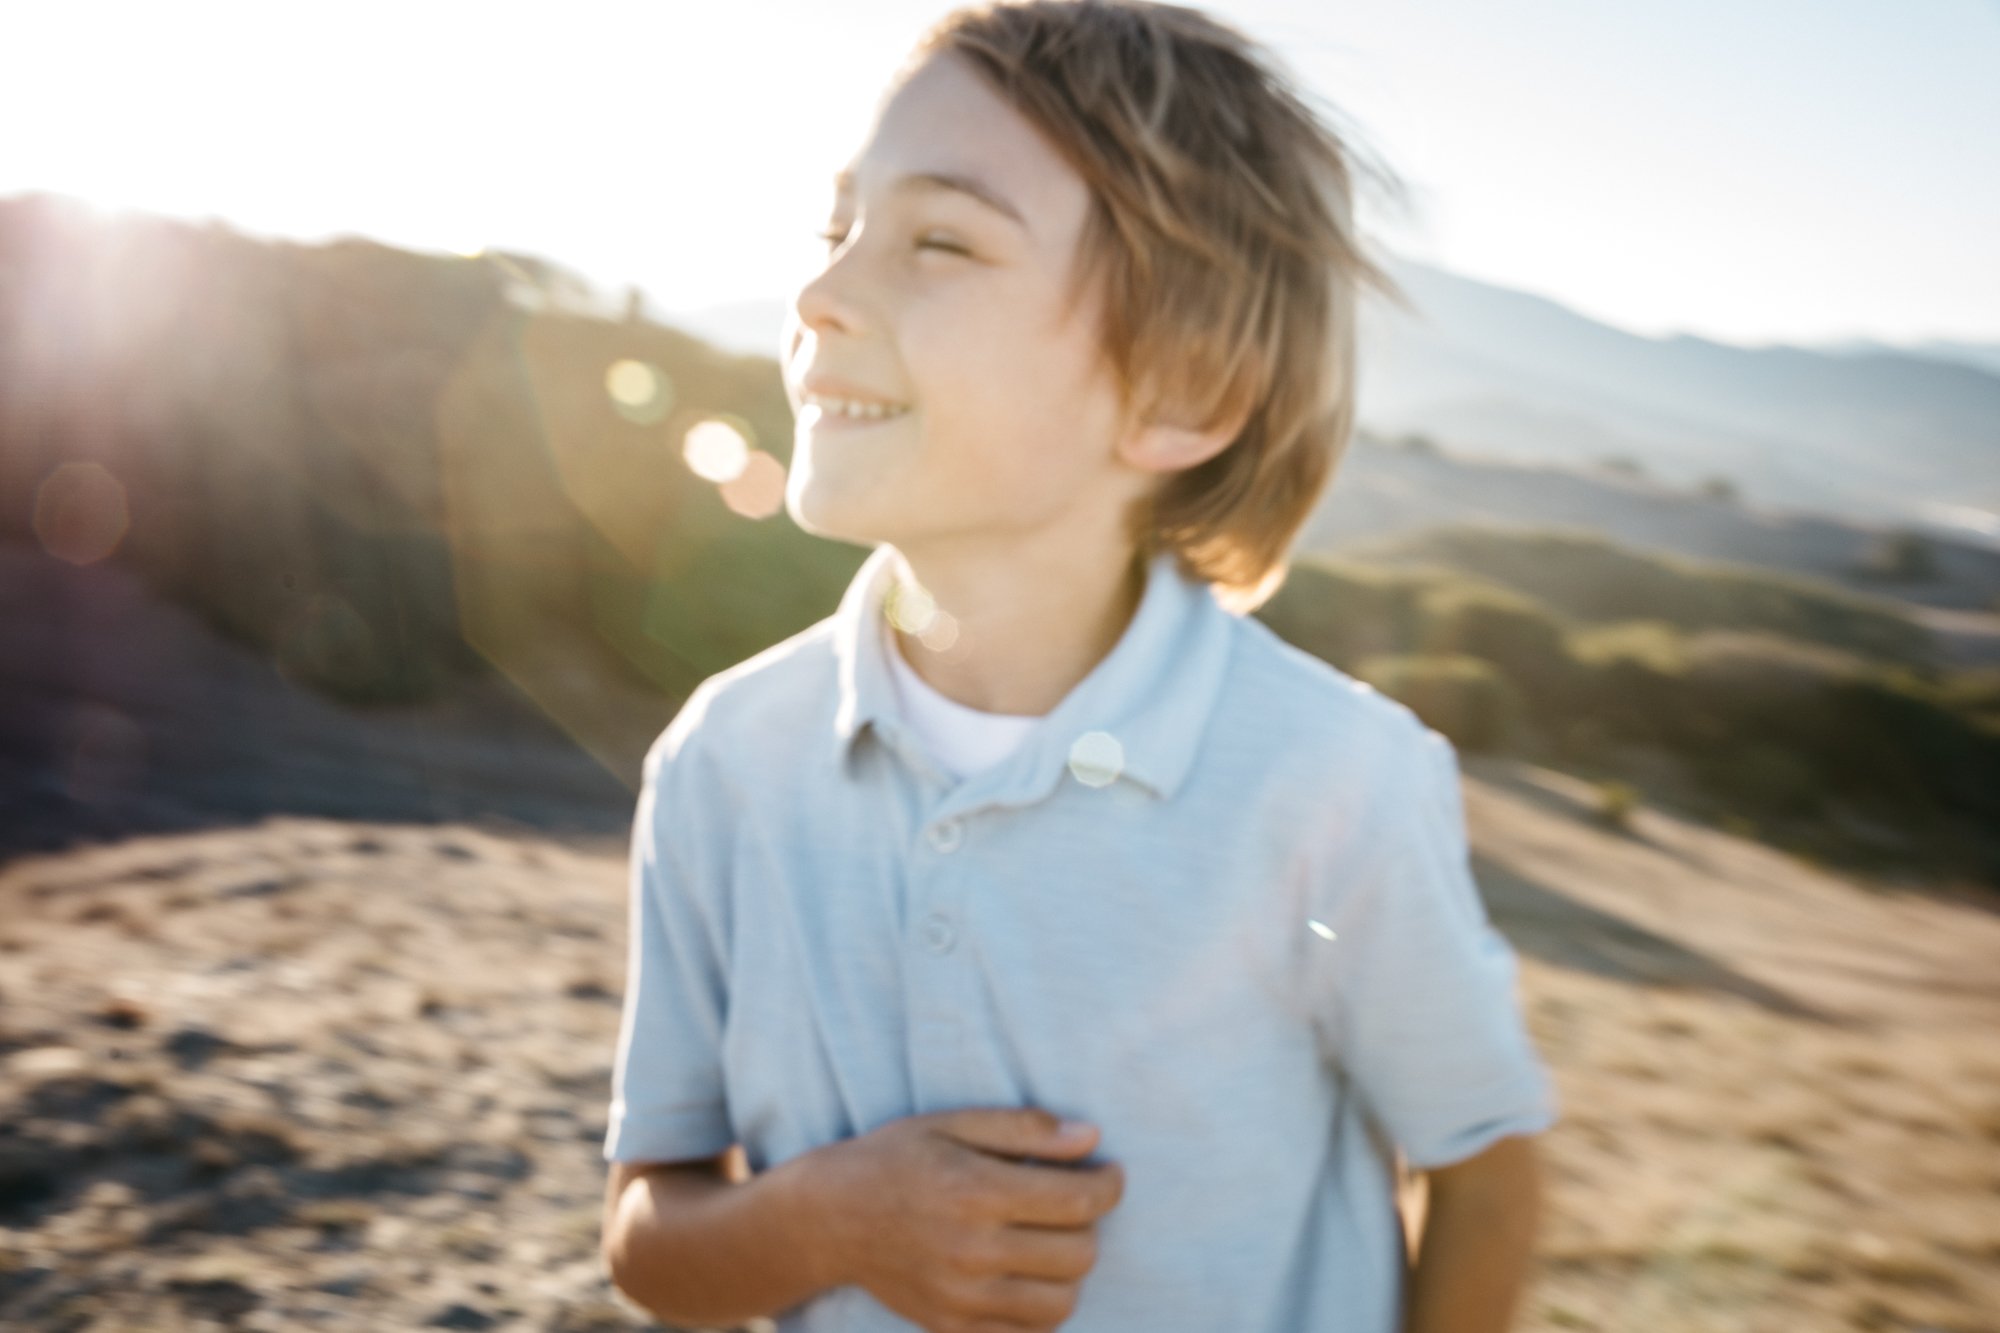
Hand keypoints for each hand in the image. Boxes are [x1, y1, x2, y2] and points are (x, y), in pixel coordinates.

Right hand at [805, 1106, 1124, 1331]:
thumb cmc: (896, 1158)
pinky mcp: (952, 1327)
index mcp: (975, 1190)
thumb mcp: (953, 1122)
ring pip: (1062, 1302)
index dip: (1110, 1184)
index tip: (1108, 1172)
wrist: (828, 1218)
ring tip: (1052, 1240)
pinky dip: (1043, 1307)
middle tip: (1071, 1203)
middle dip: (1090, 1224)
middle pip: (1080, 1253)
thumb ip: (1025, 1129)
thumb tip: (1091, 1138)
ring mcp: (962, 1297)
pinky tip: (1029, 1273)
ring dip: (1071, 1269)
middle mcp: (972, 1250)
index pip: (1079, 1200)